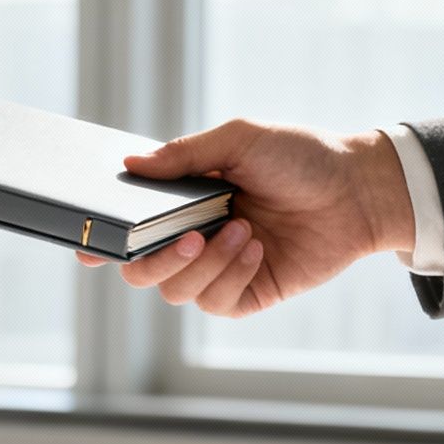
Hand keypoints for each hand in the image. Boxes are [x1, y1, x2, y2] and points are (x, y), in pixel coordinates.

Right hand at [77, 121, 415, 316]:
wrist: (357, 189)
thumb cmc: (300, 157)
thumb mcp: (240, 140)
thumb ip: (185, 154)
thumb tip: (132, 164)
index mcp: (181, 202)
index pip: (129, 230)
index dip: (101, 242)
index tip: (86, 245)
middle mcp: (192, 239)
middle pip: (140, 272)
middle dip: (154, 260)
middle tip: (188, 236)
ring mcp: (218, 270)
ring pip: (175, 291)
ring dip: (205, 263)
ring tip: (243, 229)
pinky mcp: (248, 294)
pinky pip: (216, 303)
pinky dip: (232, 276)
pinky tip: (256, 249)